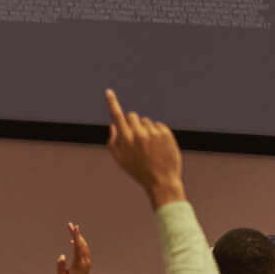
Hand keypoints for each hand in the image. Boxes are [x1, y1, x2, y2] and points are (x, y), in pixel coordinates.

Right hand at [56, 222, 91, 273]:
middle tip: (70, 225)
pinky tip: (72, 241)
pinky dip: (79, 244)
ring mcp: (87, 261)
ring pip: (84, 246)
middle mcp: (85, 261)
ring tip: (71, 230)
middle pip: (81, 244)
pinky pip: (84, 250)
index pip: (77, 246)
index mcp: (78, 263)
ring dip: (78, 238)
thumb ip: (60, 266)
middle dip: (76, 233)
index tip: (75, 227)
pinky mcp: (87, 263)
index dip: (76, 236)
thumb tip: (62, 256)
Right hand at [105, 89, 185, 207]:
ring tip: (149, 147)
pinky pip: (158, 125)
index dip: (112, 103)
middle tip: (135, 137)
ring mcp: (154, 133)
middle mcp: (139, 134)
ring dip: (145, 130)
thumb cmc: (139, 171)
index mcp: (126, 140)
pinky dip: (157, 133)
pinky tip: (158, 146)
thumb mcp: (120, 160)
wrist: (161, 181)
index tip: (108, 92)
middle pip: (132, 116)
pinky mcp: (166, 134)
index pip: (117, 116)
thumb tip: (114, 125)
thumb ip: (113, 141)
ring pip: (146, 121)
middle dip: (132, 122)